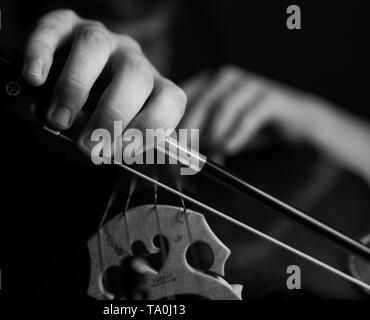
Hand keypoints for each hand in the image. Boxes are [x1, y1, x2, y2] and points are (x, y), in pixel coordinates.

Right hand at [22, 9, 185, 154]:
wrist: (46, 104)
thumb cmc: (80, 126)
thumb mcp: (96, 143)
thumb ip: (100, 146)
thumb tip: (92, 148)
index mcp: (149, 89)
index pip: (170, 100)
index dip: (150, 127)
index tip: (120, 152)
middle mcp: (130, 60)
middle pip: (135, 75)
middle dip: (112, 114)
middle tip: (87, 144)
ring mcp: (100, 39)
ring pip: (95, 45)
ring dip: (76, 86)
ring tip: (58, 119)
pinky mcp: (63, 26)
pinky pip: (54, 29)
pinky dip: (42, 54)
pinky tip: (34, 78)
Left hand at [179, 65, 327, 158]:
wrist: (299, 124)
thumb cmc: (252, 129)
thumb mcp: (218, 133)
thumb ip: (195, 141)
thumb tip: (169, 162)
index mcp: (207, 84)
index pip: (179, 101)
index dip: (170, 125)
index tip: (163, 150)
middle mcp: (226, 79)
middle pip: (197, 102)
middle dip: (187, 133)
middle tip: (180, 158)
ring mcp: (249, 85)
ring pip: (222, 106)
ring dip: (212, 134)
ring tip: (208, 156)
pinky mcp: (272, 98)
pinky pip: (251, 115)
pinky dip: (237, 133)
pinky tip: (229, 150)